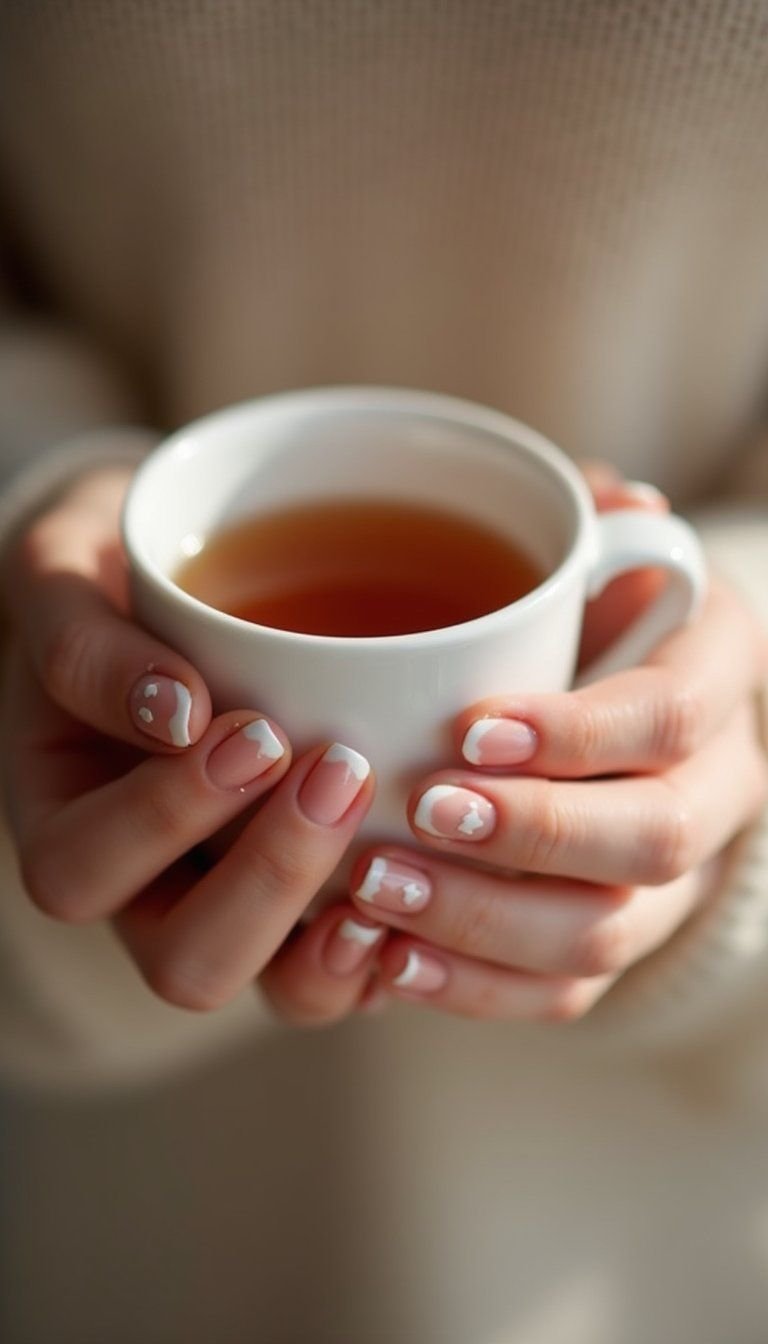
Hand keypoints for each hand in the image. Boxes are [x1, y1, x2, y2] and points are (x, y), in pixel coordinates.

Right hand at [2, 466, 381, 1023]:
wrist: (189, 578)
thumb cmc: (110, 579)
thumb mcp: (64, 575)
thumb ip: (84, 642)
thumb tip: (174, 709)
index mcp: (69, 826)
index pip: (81, 871)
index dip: (159, 816)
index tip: (229, 719)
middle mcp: (154, 893)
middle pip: (188, 962)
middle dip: (270, 876)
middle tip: (334, 765)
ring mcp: (246, 911)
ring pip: (286, 991)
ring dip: (343, 919)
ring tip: (390, 813)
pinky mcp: (326, 908)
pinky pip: (367, 969)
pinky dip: (408, 935)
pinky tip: (442, 859)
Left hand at [299, 468, 766, 1020]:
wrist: (621, 713)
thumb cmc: (587, 613)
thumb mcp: (591, 554)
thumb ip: (586, 528)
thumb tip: (621, 501)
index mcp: (715, 676)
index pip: (667, 716)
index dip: (576, 732)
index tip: (470, 728)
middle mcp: (714, 786)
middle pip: (652, 838)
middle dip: (532, 832)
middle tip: (422, 810)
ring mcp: (671, 882)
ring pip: (606, 932)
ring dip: (487, 921)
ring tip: (378, 891)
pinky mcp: (618, 943)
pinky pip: (564, 993)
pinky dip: (476, 989)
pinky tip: (393, 964)